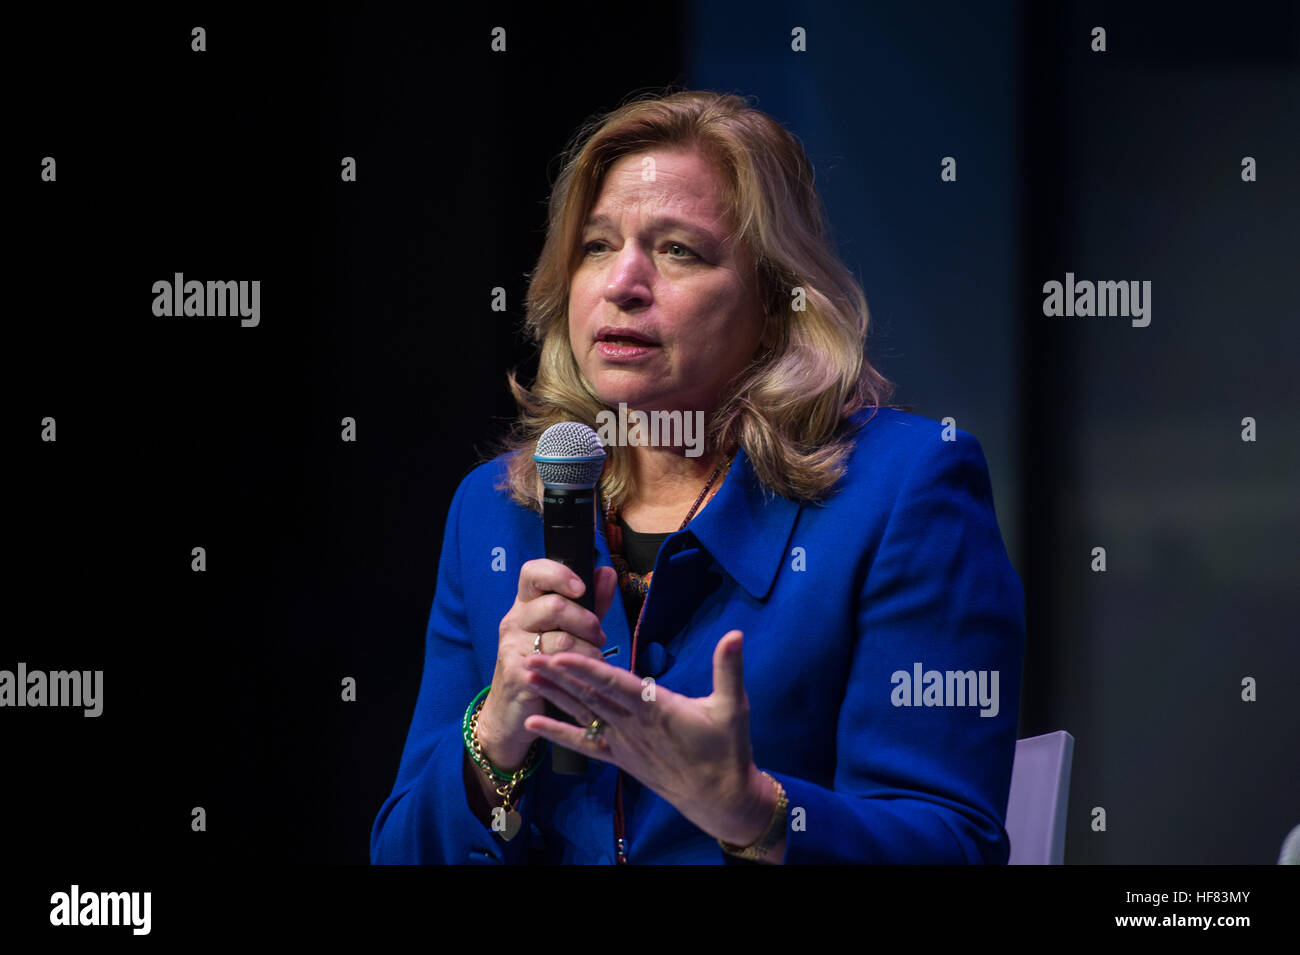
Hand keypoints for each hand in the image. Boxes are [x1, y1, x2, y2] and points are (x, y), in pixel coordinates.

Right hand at [479, 559, 617, 769]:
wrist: (511, 713)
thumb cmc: (546, 666)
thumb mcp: (568, 630)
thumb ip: (590, 603)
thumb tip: (607, 572)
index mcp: (526, 604)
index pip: (533, 572)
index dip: (558, 574)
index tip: (580, 588)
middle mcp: (515, 621)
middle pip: (555, 606)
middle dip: (587, 622)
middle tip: (597, 637)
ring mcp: (512, 646)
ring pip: (563, 639)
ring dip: (589, 651)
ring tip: (593, 660)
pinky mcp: (516, 673)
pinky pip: (557, 666)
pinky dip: (579, 671)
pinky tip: (584, 677)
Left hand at [522, 629, 774, 847]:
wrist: (719, 798)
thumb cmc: (727, 749)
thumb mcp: (733, 706)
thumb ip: (729, 668)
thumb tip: (736, 633)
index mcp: (656, 708)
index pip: (615, 684)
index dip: (588, 669)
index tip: (562, 654)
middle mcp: (632, 726)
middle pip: (589, 696)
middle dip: (558, 676)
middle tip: (528, 655)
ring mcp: (623, 743)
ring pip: (582, 714)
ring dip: (554, 695)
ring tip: (527, 676)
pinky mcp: (619, 757)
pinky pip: (584, 744)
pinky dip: (558, 734)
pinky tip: (534, 723)